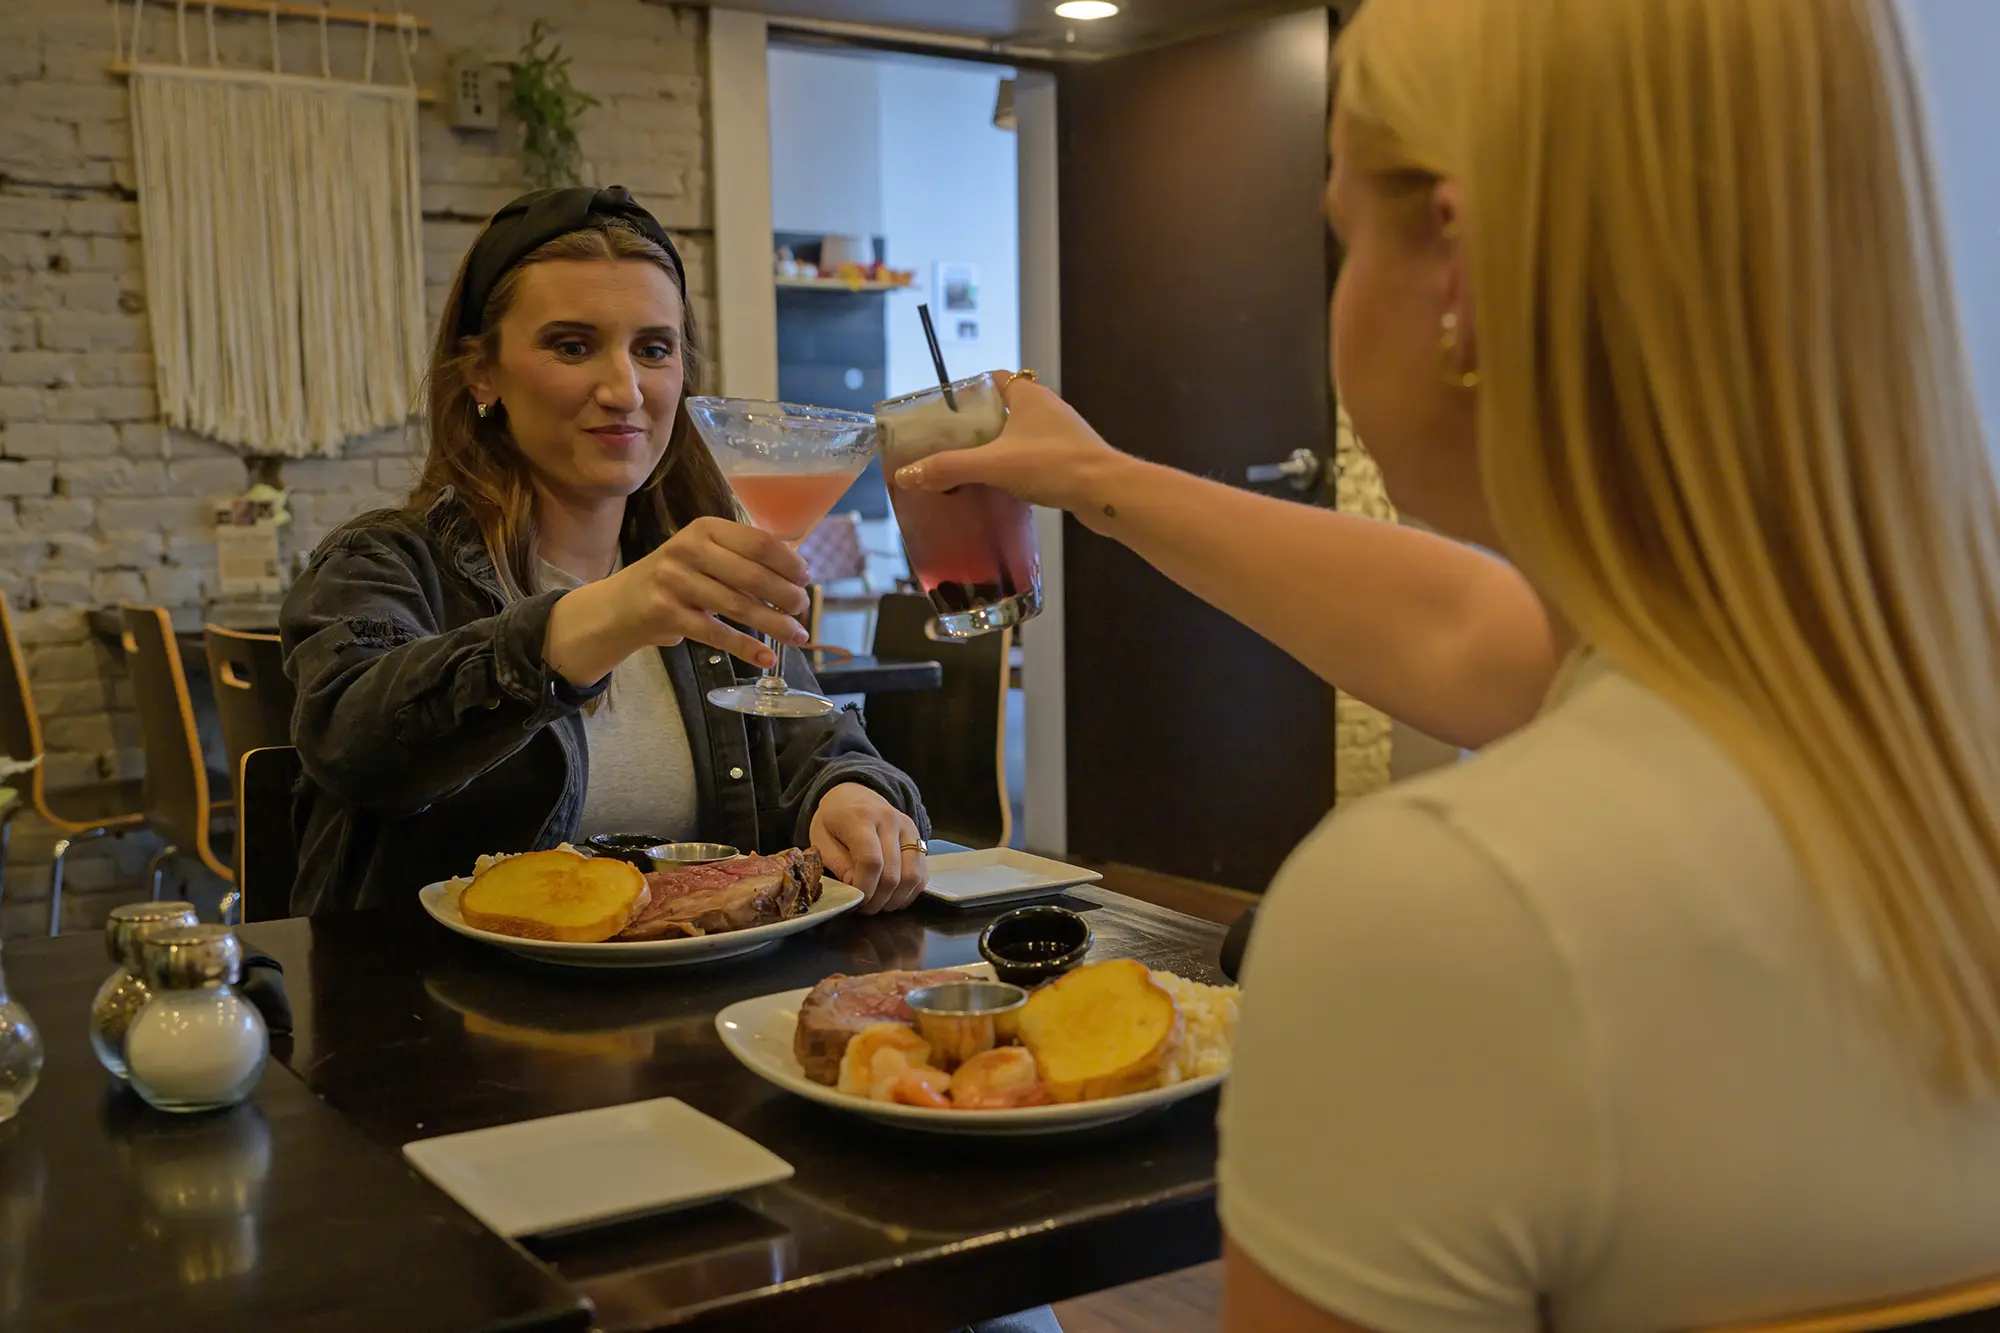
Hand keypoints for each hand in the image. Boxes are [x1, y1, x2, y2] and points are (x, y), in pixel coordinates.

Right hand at [543, 517, 810, 686]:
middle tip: (803, 610)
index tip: (806, 578)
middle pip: (753, 575)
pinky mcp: (666, 613)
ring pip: (738, 606)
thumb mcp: (704, 555)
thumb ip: (742, 558)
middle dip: (786, 596)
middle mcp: (688, 549)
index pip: (759, 542)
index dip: (789, 562)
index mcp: (705, 528)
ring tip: (797, 636)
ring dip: (775, 624)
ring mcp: (674, 581)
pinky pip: (716, 633)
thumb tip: (797, 572)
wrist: (619, 605)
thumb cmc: (675, 578)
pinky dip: (746, 647)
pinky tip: (766, 657)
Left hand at [810, 782, 928, 914]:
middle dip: (878, 899)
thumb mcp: (821, 837)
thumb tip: (856, 888)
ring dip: (896, 899)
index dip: (865, 888)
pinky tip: (893, 896)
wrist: (853, 793)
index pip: (871, 861)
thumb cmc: (834, 818)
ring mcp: (909, 828)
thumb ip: (838, 863)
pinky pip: (922, 873)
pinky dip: (909, 891)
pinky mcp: (919, 837)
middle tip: (864, 907)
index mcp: (862, 817)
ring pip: (913, 876)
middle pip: (893, 873)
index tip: (855, 900)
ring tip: (879, 904)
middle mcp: (890, 820)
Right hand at [889, 376, 1126, 513]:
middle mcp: (1047, 408)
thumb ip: (948, 468)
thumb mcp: (992, 464)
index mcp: (1028, 394)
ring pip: (1020, 434)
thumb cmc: (1053, 464)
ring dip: (998, 447)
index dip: (972, 389)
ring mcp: (1061, 434)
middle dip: (979, 424)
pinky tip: (1001, 487)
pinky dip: (1016, 466)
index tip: (949, 410)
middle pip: (1004, 408)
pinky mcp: (1070, 459)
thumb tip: (906, 475)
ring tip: (971, 467)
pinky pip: (1034, 457)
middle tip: (952, 444)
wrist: (1107, 493)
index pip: (995, 377)